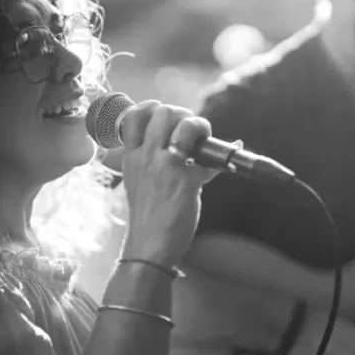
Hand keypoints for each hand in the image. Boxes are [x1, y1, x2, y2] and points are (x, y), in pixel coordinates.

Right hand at [118, 100, 217, 267]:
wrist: (149, 246)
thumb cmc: (148, 216)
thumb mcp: (141, 182)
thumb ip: (158, 162)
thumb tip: (196, 149)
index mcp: (131, 156)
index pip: (134, 115)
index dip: (151, 108)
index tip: (165, 118)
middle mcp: (145, 157)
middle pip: (164, 112)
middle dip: (183, 114)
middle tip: (191, 132)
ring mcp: (165, 167)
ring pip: (184, 125)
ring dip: (199, 127)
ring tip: (202, 142)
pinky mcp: (186, 181)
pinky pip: (209, 158)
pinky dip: (222, 156)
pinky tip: (223, 164)